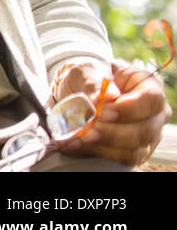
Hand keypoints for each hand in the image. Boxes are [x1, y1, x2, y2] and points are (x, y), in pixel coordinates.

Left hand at [56, 59, 172, 166]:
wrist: (78, 91)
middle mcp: (153, 114)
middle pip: (145, 130)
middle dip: (114, 132)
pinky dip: (96, 151)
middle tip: (88, 128)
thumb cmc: (89, 76)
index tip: (103, 111)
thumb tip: (107, 96)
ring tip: (80, 136)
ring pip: (135, 149)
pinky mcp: (132, 150)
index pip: (151, 100)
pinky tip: (76, 143)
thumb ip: (95, 81)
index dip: (129, 109)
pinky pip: (120, 158)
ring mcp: (146, 135)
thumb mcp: (88, 70)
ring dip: (104, 144)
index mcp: (148, 86)